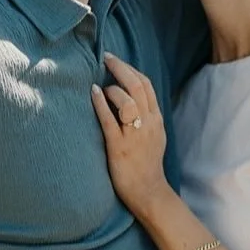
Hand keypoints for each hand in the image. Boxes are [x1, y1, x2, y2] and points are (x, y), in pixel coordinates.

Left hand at [92, 53, 171, 217]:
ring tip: (100, 84)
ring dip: (112, 88)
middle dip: (120, 68)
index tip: (115, 60)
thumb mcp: (154, 136)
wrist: (149, 191)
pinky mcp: (120, 147)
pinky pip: (110, 120)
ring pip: (127, 101)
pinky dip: (101, 104)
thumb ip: (146, 116)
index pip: (146, 85)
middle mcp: (148, 124)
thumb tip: (132, 98)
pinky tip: (93, 93)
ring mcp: (135, 135)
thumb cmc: (147, 164)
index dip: (130, 69)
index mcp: (156, 119)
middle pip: (138, 86)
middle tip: (106, 58)